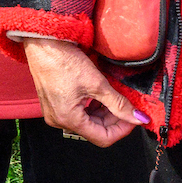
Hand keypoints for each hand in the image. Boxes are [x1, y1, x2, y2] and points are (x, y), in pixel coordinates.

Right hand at [23, 37, 147, 146]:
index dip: (123, 130)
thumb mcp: (97, 84)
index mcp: (68, 119)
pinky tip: (99, 96)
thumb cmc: (63, 60)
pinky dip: (92, 108)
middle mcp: (59, 121)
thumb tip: (138, 118)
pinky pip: (78, 115)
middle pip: (96, 131)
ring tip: (114, 98)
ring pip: (88, 123)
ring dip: (104, 114)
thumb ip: (120, 104)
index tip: (133, 118)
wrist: (43, 44)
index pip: (103, 138)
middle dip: (114, 120)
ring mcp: (55, 113)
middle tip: (126, 105)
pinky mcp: (54, 105)